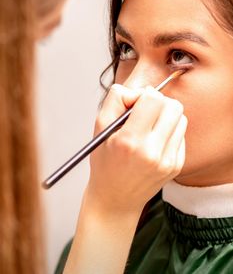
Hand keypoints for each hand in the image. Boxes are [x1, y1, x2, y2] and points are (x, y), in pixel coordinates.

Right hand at [87, 84, 186, 213]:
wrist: (115, 199)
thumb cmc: (105, 162)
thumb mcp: (99, 127)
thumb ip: (116, 99)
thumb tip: (141, 90)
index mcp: (130, 141)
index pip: (153, 99)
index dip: (143, 95)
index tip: (134, 105)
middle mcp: (153, 152)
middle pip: (173, 106)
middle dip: (158, 103)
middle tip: (144, 113)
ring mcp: (168, 161)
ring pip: (181, 117)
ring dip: (166, 116)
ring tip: (149, 127)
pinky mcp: (177, 165)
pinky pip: (181, 133)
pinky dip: (169, 131)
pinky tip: (154, 141)